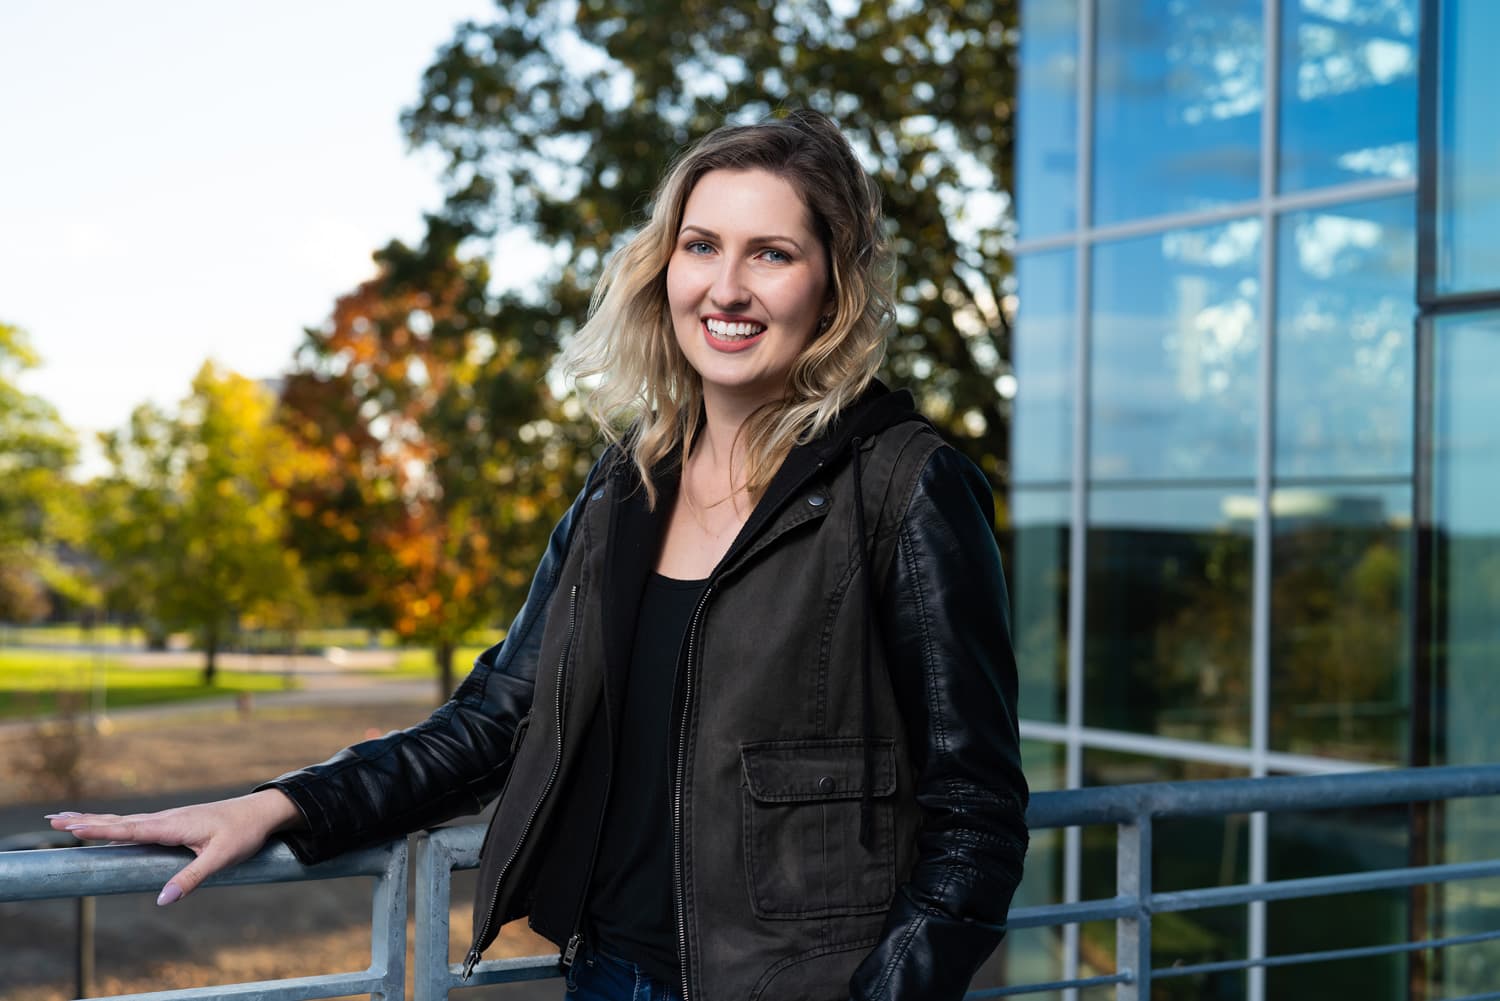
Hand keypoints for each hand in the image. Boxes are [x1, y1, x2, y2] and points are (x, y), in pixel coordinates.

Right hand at [45, 789, 302, 905]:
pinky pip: (138, 822)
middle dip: (87, 821)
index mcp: (173, 825)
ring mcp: (170, 819)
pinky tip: (109, 826)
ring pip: (127, 820)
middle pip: (120, 821)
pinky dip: (117, 822)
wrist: (262, 812)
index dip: (101, 830)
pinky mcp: (175, 822)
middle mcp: (167, 819)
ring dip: (98, 820)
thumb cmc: (243, 834)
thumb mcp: (220, 859)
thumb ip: (191, 879)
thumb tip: (161, 901)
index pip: (130, 829)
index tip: (72, 828)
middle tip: (53, 820)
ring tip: (70, 820)